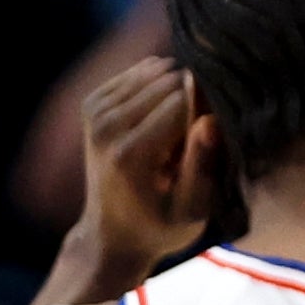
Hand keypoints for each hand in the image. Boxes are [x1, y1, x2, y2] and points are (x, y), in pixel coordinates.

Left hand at [60, 55, 215, 300]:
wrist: (112, 234)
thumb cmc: (161, 225)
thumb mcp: (192, 209)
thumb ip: (202, 164)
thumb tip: (211, 119)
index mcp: (129, 154)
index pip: (185, 100)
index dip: (209, 113)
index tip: (208, 144)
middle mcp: (106, 127)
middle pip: (171, 80)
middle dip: (193, 100)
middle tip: (189, 142)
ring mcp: (95, 112)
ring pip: (158, 70)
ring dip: (177, 93)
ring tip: (175, 133)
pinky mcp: (93, 102)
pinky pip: (143, 70)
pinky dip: (160, 86)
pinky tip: (162, 117)